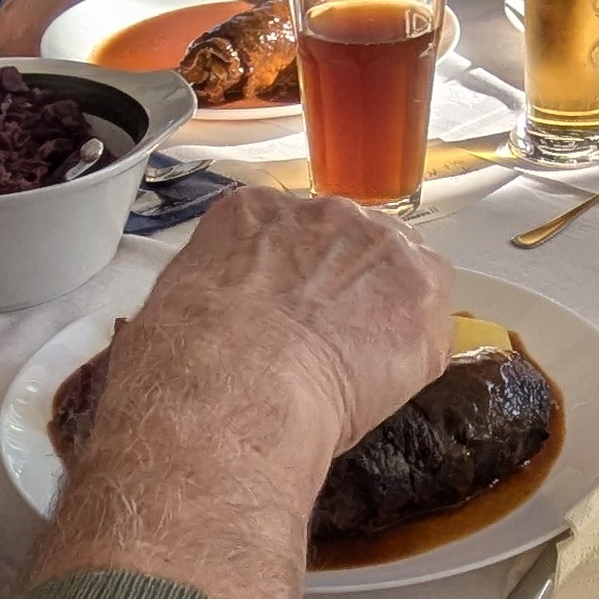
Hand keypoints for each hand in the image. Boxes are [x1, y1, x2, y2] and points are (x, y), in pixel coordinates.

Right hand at [37, 187, 452, 598]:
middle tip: (324, 351)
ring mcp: (376, 242)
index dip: (290, 282)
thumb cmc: (183, 366)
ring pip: (395, 277)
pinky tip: (385, 387)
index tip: (285, 318)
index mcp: (249, 213)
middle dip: (343, 294)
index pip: (285, 236)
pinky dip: (415, 357)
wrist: (234, 387)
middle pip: (347, 246)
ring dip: (383, 321)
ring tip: (356, 374)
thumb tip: (197, 333)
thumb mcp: (168, 314)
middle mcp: (320, 210)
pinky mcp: (420, 288)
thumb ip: (203, 301)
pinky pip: (430, 323)